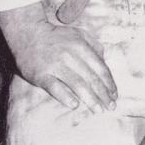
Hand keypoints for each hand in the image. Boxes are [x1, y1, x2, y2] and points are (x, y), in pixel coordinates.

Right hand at [0, 2, 116, 112]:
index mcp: (82, 47)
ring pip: (77, 85)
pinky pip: (55, 88)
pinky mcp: (41, 75)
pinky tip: (75, 105)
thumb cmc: (58, 38)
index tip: (115, 95)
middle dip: (103, 94)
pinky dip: (65, 97)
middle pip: (91, 78)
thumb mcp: (80, 35)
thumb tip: (105, 63)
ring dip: (90, 99)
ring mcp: (55, 66)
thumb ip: (94, 47)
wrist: (29, 35)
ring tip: (98, 109)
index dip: (109, 83)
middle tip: (111, 106)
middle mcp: (70, 56)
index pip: (100, 68)